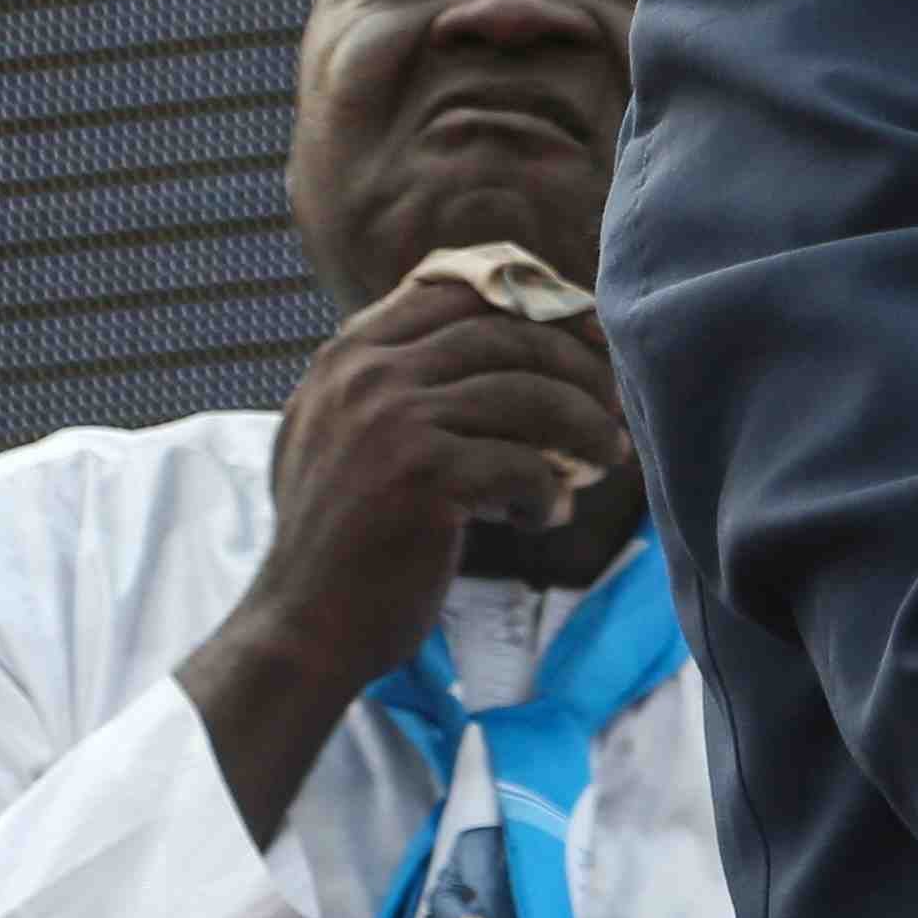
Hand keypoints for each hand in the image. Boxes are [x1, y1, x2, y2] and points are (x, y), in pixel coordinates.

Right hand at [177, 273, 629, 838]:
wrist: (303, 628)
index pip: (462, 289)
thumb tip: (524, 330)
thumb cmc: (348, 533)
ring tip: (608, 459)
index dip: (541, 306)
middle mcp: (364, 373)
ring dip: (585, 428)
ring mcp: (388, 419)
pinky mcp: (418, 474)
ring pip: (530, 395)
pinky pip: (523, 463)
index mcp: (348, 353)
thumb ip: (406, 376)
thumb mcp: (352, 431)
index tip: (589, 338)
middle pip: (509, 334)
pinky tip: (547, 516)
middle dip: (579, 366)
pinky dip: (550, 491)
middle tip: (614, 408)